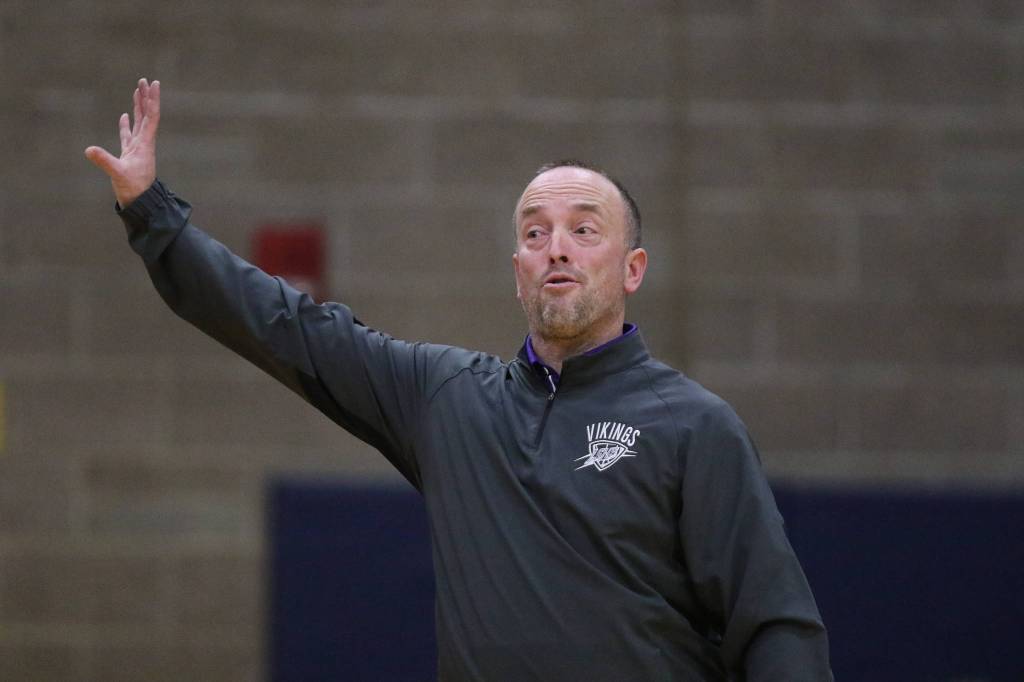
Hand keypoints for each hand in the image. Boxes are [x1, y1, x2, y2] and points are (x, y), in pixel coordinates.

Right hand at [85, 78, 160, 207]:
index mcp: (145, 144)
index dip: (152, 100)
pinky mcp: (130, 156)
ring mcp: (137, 149)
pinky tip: (126, 116)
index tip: (153, 84)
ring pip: (139, 123)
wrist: (140, 204)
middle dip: (145, 98)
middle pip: (146, 115)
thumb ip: (104, 161)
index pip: (151, 116)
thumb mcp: (118, 173)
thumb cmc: (133, 189)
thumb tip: (88, 149)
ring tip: (138, 91)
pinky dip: (127, 125)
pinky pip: (129, 136)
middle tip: (144, 80)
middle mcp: (144, 143)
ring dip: (139, 107)